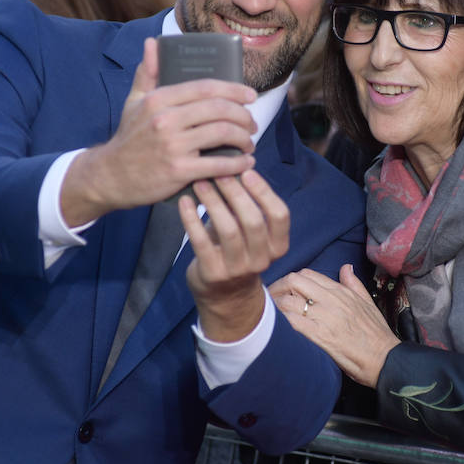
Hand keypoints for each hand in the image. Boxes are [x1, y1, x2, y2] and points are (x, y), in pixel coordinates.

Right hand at [60, 38, 258, 223]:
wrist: (111, 176)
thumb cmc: (129, 138)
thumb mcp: (133, 101)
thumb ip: (147, 72)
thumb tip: (153, 43)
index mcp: (158, 99)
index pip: (205, 88)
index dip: (233, 90)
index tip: (250, 95)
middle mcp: (165, 120)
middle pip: (218, 109)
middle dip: (243, 115)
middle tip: (251, 123)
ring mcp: (173, 146)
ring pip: (222, 134)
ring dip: (243, 138)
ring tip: (249, 142)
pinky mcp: (178, 171)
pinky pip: (218, 164)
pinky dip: (237, 164)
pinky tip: (245, 162)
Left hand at [183, 170, 289, 340]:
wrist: (224, 297)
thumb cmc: (238, 252)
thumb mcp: (251, 234)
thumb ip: (249, 207)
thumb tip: (235, 165)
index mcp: (277, 247)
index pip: (280, 215)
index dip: (264, 191)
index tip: (247, 171)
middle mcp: (262, 260)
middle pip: (253, 221)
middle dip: (236, 193)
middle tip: (219, 172)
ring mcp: (237, 269)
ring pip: (228, 230)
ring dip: (213, 202)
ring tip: (200, 183)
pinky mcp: (212, 274)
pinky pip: (200, 242)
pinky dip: (191, 219)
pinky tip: (184, 202)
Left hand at [270, 264, 398, 387]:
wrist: (385, 358)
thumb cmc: (376, 334)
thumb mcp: (367, 303)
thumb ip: (354, 284)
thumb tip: (346, 268)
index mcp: (341, 291)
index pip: (307, 274)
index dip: (290, 281)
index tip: (284, 291)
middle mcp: (331, 300)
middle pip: (294, 281)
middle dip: (277, 288)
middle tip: (270, 300)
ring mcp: (325, 317)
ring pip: (289, 301)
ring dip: (275, 307)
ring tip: (269, 316)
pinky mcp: (320, 336)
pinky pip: (293, 323)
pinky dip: (280, 322)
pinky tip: (276, 328)